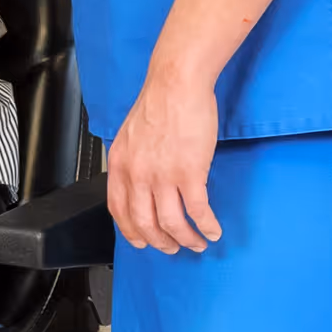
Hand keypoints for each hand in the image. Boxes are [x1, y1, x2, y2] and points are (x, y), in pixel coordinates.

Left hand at [107, 73, 221, 254]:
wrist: (177, 83)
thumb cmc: (159, 103)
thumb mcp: (130, 135)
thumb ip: (132, 161)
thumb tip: (140, 181)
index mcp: (121, 165)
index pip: (119, 210)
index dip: (131, 231)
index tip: (142, 241)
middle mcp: (137, 174)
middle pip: (145, 223)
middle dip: (161, 242)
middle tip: (172, 248)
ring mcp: (163, 175)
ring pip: (172, 223)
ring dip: (186, 239)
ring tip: (197, 243)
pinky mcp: (189, 172)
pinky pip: (197, 211)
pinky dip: (206, 226)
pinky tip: (213, 230)